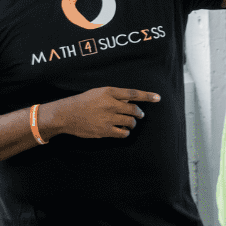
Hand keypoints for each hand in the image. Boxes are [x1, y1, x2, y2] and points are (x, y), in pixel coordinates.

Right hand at [44, 87, 160, 138]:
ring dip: (132, 123)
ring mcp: (108, 118)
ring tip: (130, 123)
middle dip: (140, 113)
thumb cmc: (83, 102)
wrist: (67, 114)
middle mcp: (110, 104)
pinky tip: (123, 131)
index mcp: (109, 92)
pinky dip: (126, 132)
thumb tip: (130, 100)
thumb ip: (114, 95)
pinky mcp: (105, 131)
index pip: (133, 94)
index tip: (158, 98)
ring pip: (130, 122)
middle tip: (140, 115)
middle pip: (134, 110)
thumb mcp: (98, 92)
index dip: (147, 96)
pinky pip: (123, 133)